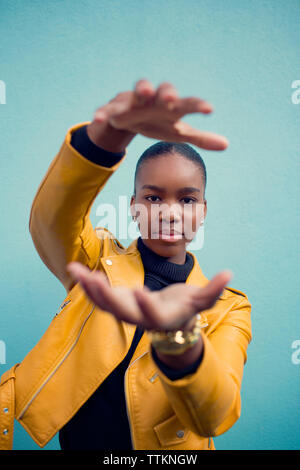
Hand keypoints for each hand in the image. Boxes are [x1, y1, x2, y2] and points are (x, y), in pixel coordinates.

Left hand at [66, 262, 231, 330]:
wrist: (169, 321)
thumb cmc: (186, 308)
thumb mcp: (200, 300)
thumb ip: (213, 290)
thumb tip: (229, 273)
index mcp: (161, 319)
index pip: (151, 316)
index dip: (145, 306)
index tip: (140, 291)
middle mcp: (139, 318)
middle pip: (120, 311)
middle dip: (106, 297)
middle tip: (94, 280)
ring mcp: (125, 312)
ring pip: (104, 305)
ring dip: (90, 289)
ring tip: (77, 270)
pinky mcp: (117, 303)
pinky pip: (99, 297)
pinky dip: (87, 285)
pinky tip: (76, 270)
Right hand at [88, 78, 227, 150]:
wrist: (127, 117)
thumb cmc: (157, 122)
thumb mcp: (178, 131)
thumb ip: (200, 138)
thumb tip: (227, 144)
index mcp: (170, 107)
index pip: (186, 104)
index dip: (197, 105)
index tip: (209, 110)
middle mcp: (153, 100)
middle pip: (162, 91)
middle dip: (166, 93)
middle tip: (172, 98)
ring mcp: (132, 103)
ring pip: (135, 93)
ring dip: (140, 90)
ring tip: (143, 92)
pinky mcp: (113, 109)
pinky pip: (107, 110)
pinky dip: (102, 114)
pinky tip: (97, 120)